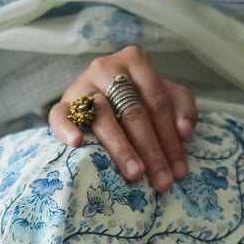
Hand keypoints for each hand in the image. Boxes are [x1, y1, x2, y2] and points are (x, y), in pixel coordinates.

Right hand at [48, 45, 197, 190]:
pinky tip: (76, 144)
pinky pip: (59, 115)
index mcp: (136, 62)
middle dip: (151, 150)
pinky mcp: (62, 103)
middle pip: (133, 111)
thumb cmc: (137, 98)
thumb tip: (185, 132)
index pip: (158, 103)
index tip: (179, 172)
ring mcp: (82, 85)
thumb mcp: (167, 97)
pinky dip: (66, 128)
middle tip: (161, 181)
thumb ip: (182, 109)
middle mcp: (107, 68)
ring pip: (102, 115)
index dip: (171, 139)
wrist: (97, 95)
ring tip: (134, 174)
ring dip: (121, 147)